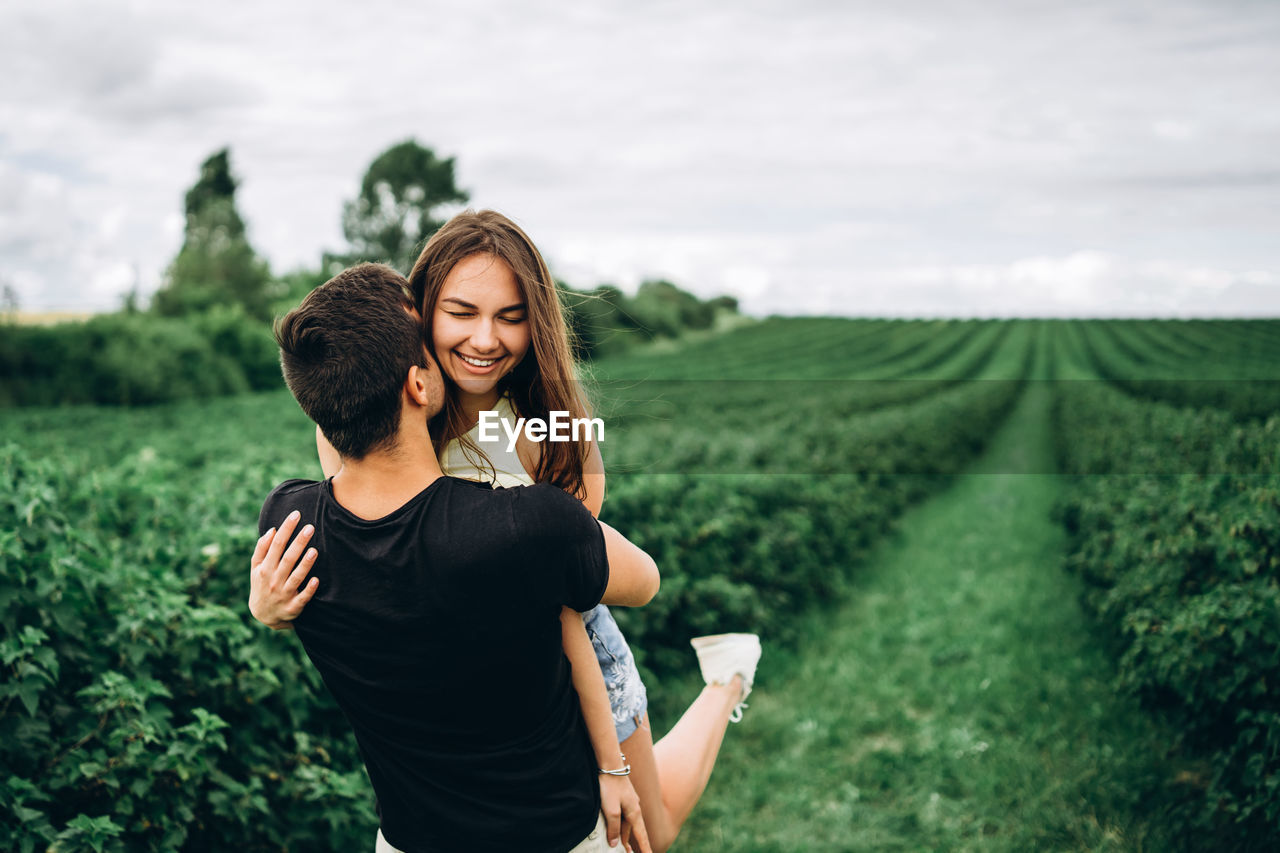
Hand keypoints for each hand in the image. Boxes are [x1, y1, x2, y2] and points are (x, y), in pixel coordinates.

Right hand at [249, 510, 318, 629]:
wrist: (263, 616)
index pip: (276, 545)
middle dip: (299, 542)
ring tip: (314, 550)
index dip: (286, 529)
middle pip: (288, 558)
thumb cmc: (262, 585)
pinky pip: (302, 597)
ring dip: (305, 564)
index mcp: (265, 568)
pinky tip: (316, 580)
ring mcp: (284, 594)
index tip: (296, 515)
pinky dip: (309, 590)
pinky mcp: (293, 607)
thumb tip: (271, 530)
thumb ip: (262, 549)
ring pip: (296, 577)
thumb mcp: (256, 568)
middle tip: (311, 527)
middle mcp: (274, 580)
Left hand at [598, 773, 649, 852]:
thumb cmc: (610, 786)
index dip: (645, 848)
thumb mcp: (610, 810)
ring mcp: (629, 802)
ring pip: (626, 823)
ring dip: (623, 835)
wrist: (610, 765)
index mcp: (634, 813)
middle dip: (631, 844)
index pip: (641, 836)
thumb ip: (613, 828)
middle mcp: (634, 808)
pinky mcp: (622, 797)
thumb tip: (615, 844)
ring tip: (619, 846)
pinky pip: (622, 815)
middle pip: (632, 831)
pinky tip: (614, 825)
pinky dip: (619, 824)